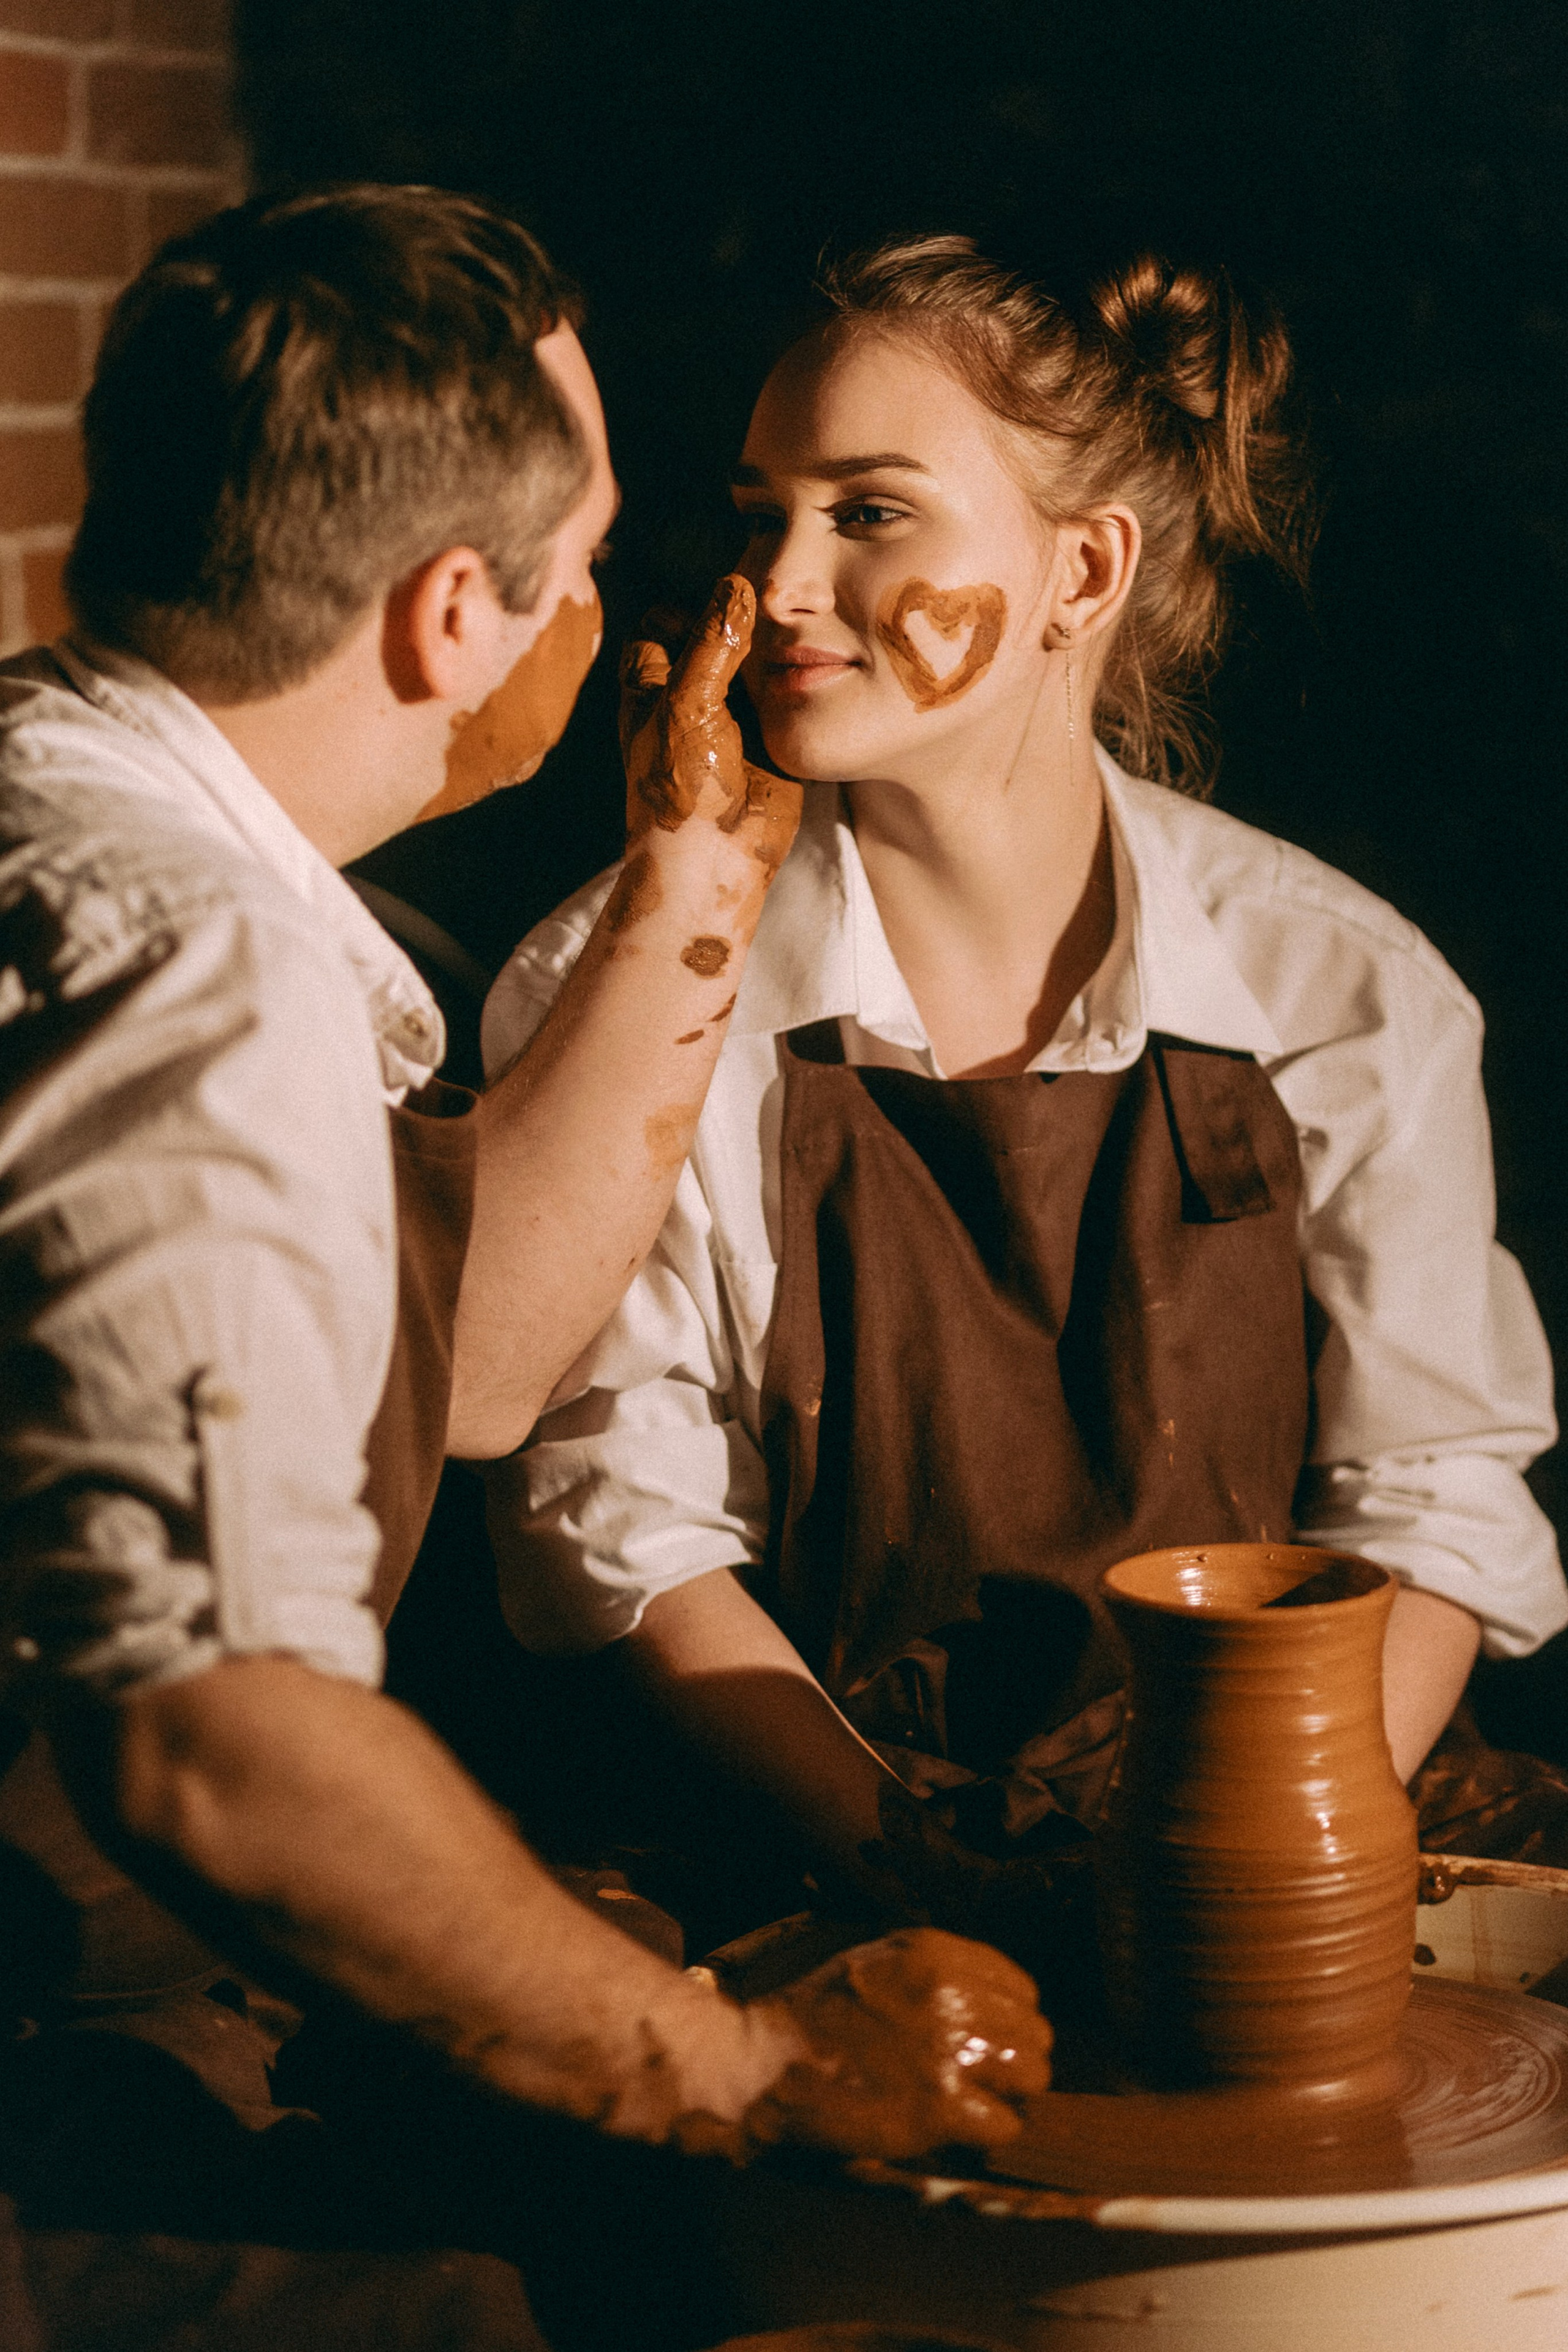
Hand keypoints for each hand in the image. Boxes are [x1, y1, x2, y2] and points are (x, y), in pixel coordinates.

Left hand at [619, 575, 801, 880]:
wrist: (713, 863)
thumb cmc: (679, 789)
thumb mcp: (686, 704)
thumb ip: (712, 644)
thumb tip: (736, 586)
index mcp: (652, 687)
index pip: (662, 624)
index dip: (687, 607)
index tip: (721, 602)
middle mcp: (691, 697)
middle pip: (715, 638)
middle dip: (740, 621)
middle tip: (776, 600)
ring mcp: (733, 718)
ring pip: (754, 664)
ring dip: (776, 648)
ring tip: (805, 625)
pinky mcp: (771, 739)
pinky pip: (786, 698)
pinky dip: (801, 681)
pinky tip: (822, 664)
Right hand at [739, 1926, 1051, 2161]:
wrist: (763, 2067)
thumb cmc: (813, 2018)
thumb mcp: (875, 1961)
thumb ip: (935, 1971)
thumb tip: (992, 2002)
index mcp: (934, 1952)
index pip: (1022, 1988)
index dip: (1008, 2021)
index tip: (987, 2044)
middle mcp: (950, 1993)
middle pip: (1035, 2034)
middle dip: (1013, 2063)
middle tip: (981, 2082)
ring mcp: (948, 2049)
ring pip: (1032, 2078)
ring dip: (1007, 2099)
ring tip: (972, 2107)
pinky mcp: (941, 2105)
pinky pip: (1004, 2125)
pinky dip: (985, 2136)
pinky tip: (955, 2133)